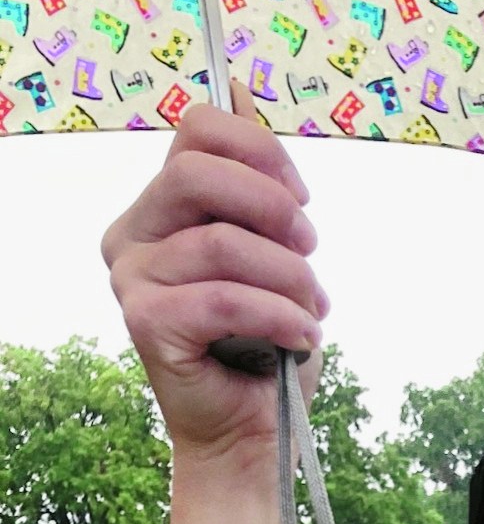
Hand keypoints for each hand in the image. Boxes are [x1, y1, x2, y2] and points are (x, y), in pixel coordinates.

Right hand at [102, 88, 326, 461]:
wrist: (254, 433)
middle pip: (196, 174)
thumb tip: (242, 91)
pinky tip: (304, 337)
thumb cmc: (268, 347)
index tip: (303, 199)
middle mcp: (133, 235)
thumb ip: (257, 186)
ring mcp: (132, 277)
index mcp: (161, 209)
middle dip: (274, 209)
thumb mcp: (275, 256)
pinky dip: (281, 316)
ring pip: (223, 244)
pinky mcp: (145, 321)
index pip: (196, 132)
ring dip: (290, 279)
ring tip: (312, 311)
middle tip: (310, 252)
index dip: (260, 151)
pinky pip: (225, 298)